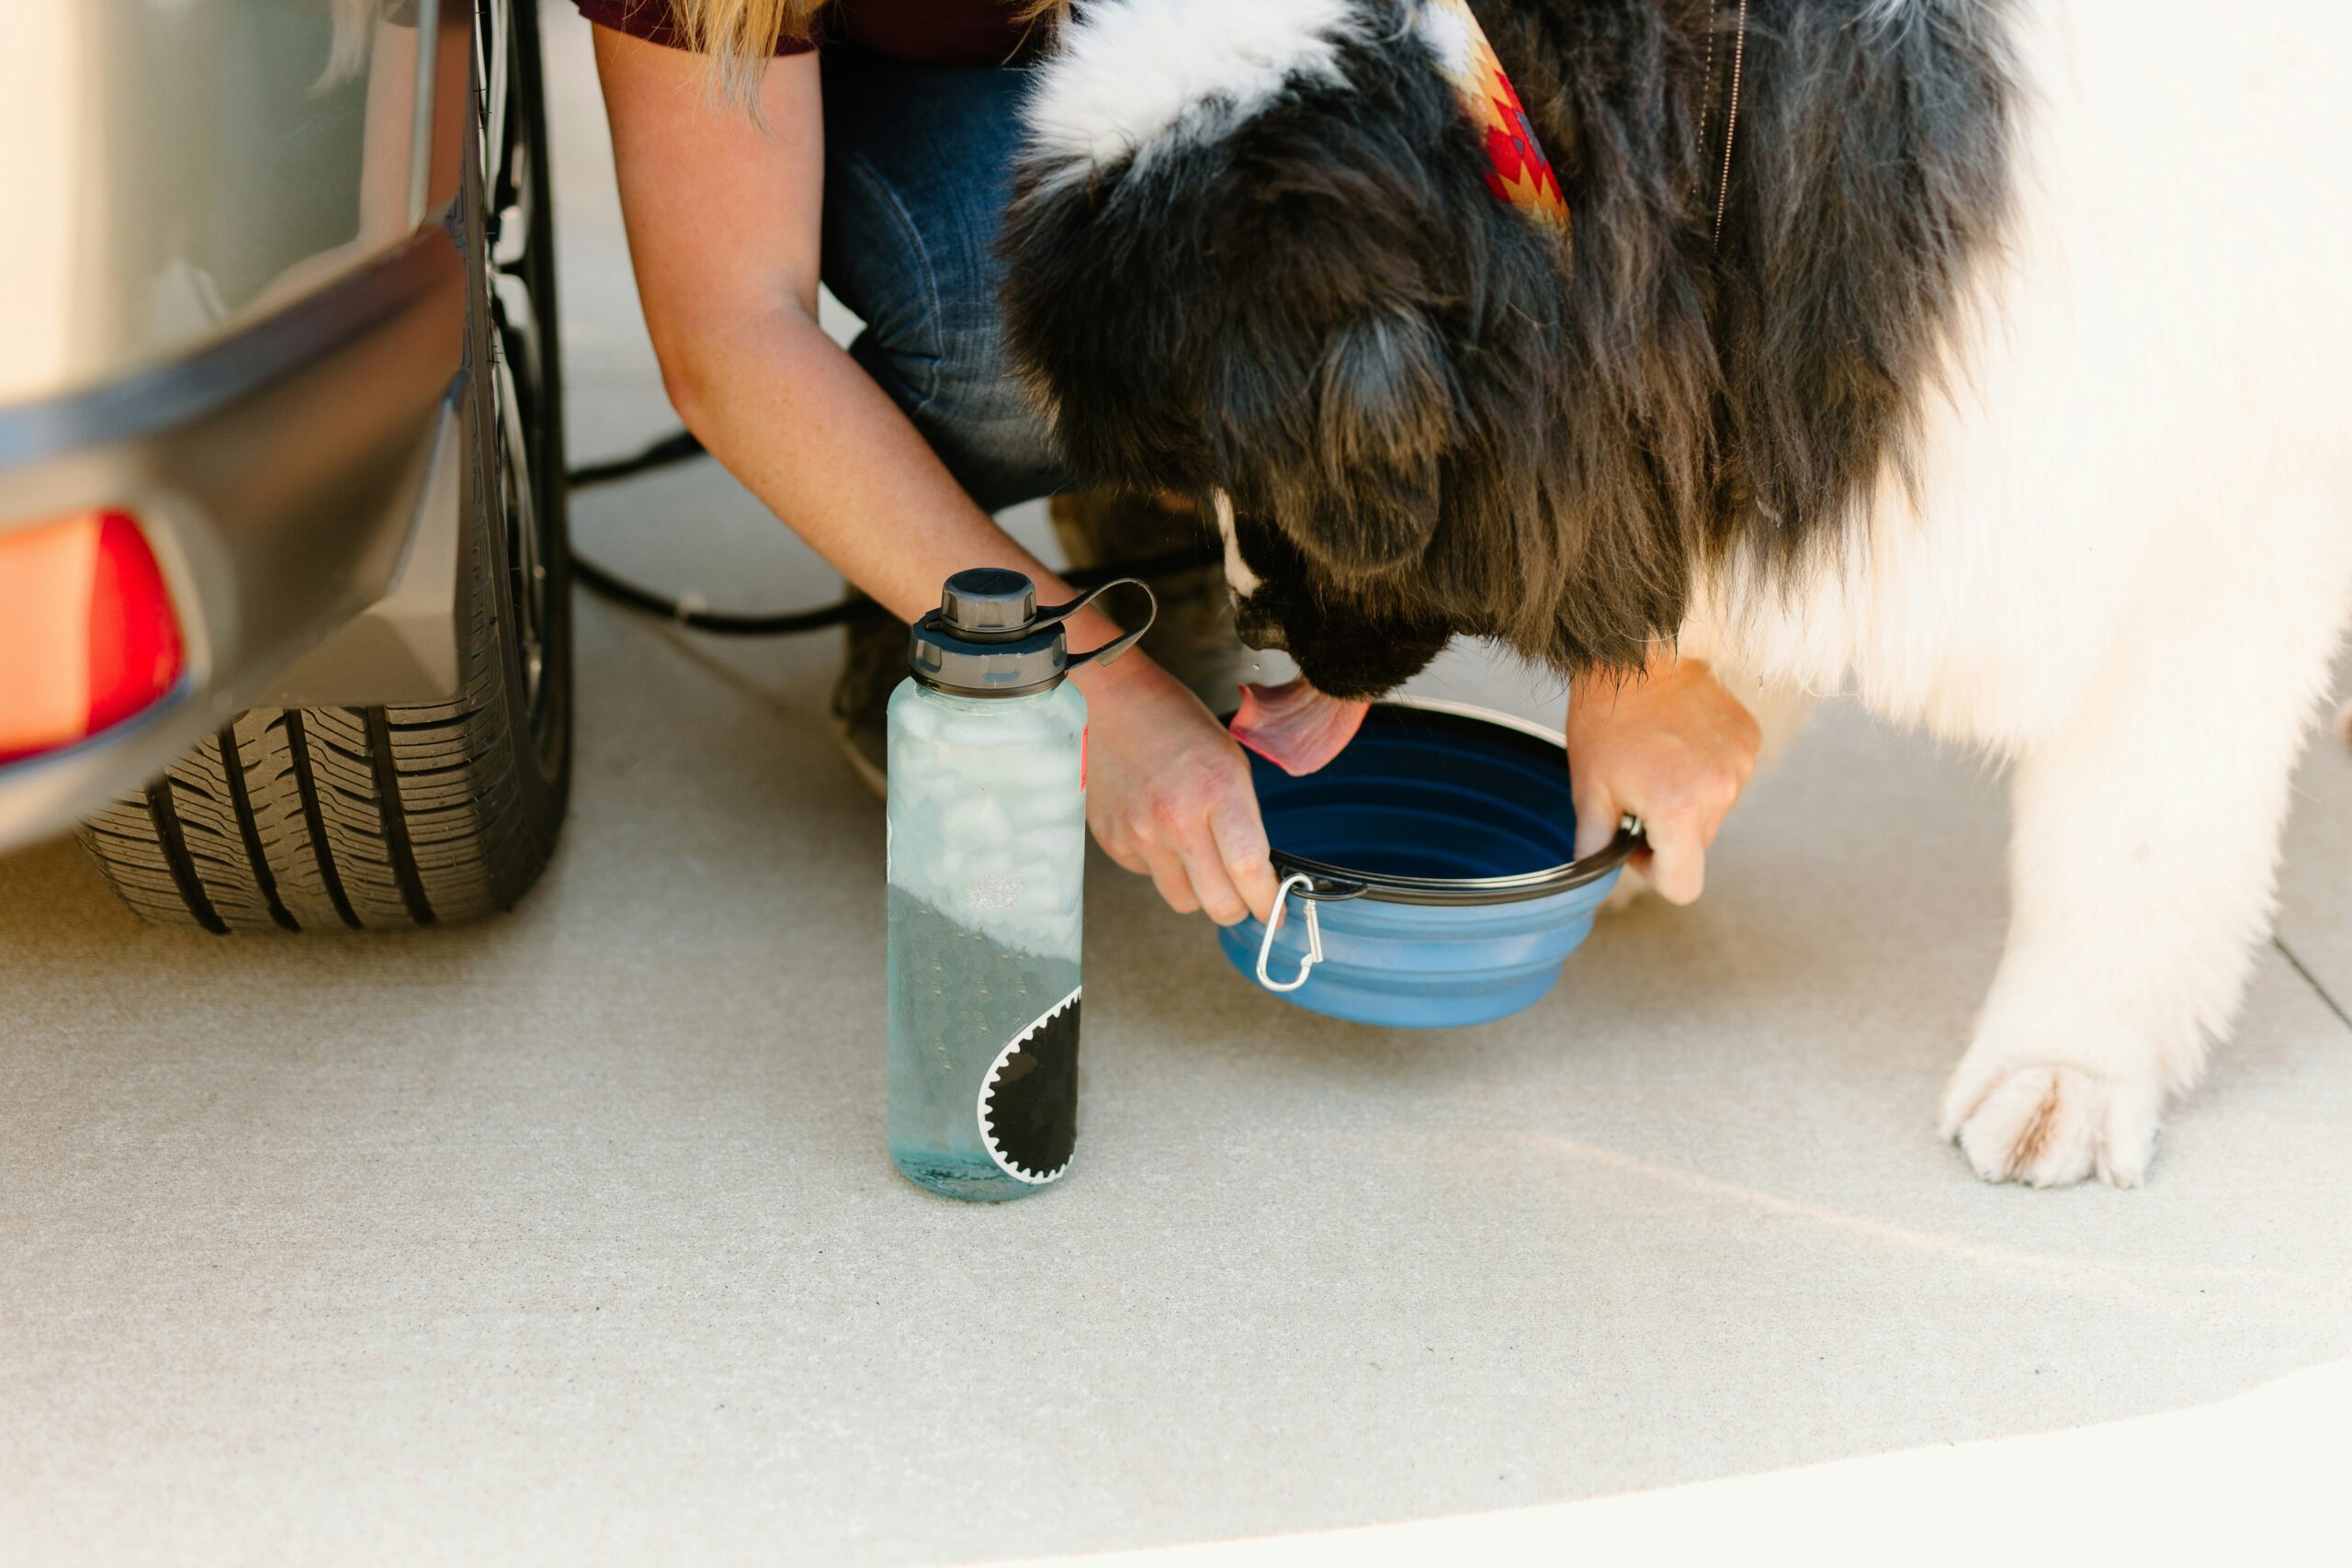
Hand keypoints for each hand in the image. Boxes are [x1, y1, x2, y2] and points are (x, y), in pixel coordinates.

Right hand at [1078, 653, 1279, 925]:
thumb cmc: (1178, 726)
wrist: (1112, 703)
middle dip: (1238, 908)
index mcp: (1216, 791)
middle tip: (1244, 896)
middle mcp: (1175, 819)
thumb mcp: (1230, 763)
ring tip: (1197, 855)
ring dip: (1198, 890)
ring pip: (1182, 900)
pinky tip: (1160, 831)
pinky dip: (1161, 866)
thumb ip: (1243, 820)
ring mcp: (1138, 834)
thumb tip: (1255, 874)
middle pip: (1217, 903)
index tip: (1276, 912)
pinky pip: (1148, 877)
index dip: (1269, 902)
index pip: (1249, 870)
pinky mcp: (1112, 841)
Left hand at [1565, 653, 1760, 904]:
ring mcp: (1740, 763)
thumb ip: (1595, 844)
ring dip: (1687, 798)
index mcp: (1680, 810)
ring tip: (1657, 759)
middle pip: (1696, 846)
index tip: (1635, 841)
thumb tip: (1592, 875)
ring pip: (1713, 810)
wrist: (1632, 655)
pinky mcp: (1749, 738)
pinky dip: (1704, 769)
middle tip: (1637, 789)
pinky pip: (1728, 775)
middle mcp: (1721, 791)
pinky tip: (1679, 740)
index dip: (1655, 873)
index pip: (1684, 886)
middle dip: (1666, 830)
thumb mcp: (1588, 789)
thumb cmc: (1605, 720)